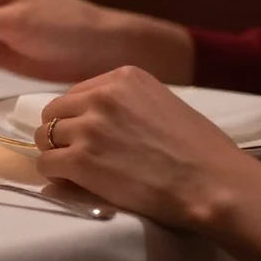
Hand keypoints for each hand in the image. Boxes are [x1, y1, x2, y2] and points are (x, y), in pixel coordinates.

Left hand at [34, 66, 259, 228]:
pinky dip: (55, 175)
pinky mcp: (80, 160)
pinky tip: (73, 183)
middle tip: (77, 155)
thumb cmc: (202, 150)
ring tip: (76, 171)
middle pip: (55, 111)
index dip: (77, 117)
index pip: (77, 93)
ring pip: (46, 136)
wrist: (214, 183)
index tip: (87, 135)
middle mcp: (102, 96)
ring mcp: (89, 127)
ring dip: (56, 153)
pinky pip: (46, 164)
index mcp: (124, 77)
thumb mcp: (162, 103)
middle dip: (62, 133)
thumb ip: (127, 104)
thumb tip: (95, 118)